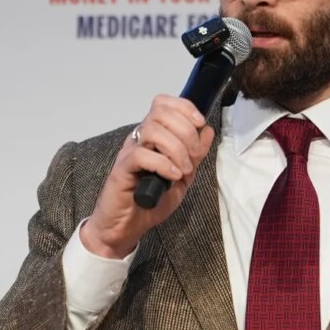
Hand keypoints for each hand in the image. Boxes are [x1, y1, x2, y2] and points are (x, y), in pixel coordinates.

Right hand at [80, 95, 214, 258]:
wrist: (128, 226)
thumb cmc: (153, 200)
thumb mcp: (184, 176)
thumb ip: (195, 154)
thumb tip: (207, 130)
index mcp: (154, 136)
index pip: (164, 103)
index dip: (185, 108)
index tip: (200, 123)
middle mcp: (140, 139)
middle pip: (161, 113)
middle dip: (186, 131)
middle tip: (193, 157)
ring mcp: (129, 152)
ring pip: (152, 130)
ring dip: (176, 149)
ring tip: (183, 170)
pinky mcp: (121, 170)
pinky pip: (141, 155)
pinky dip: (163, 164)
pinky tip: (172, 177)